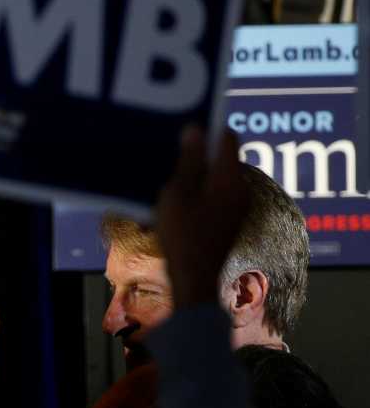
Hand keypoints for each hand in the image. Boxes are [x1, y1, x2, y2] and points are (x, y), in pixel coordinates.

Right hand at [155, 126, 249, 309]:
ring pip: (217, 178)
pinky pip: (215, 195)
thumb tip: (196, 129)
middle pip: (222, 158)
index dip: (208, 129)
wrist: (194, 278)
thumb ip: (189, 160)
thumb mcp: (178, 193)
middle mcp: (240, 190)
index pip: (227, 138)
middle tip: (171, 156)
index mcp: (230, 179)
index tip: (185, 128)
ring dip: (195, 175)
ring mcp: (237, 207)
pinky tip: (175, 204)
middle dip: (198, 154)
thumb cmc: (183, 235)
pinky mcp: (229, 221)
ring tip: (168, 184)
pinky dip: (198, 192)